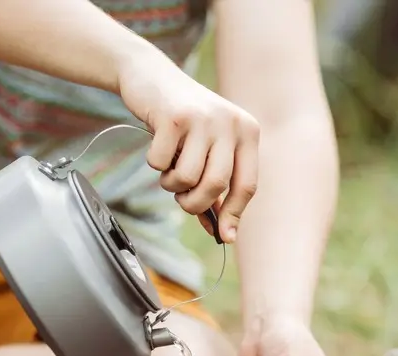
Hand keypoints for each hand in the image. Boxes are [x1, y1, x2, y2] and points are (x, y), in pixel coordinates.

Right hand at [116, 47, 259, 242]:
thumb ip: (217, 187)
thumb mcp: (208, 149)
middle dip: (195, 203)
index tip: (225, 237)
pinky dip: (155, 164)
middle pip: (216, 185)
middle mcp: (230, 123)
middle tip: (182, 200)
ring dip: (171, 184)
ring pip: (187, 177)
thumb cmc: (183, 122)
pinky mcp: (173, 116)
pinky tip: (156, 146)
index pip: (247, 185)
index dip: (234, 214)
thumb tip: (224, 234)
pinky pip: (160, 163)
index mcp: (247, 132)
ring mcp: (202, 118)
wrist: (150, 76)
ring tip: (168, 169)